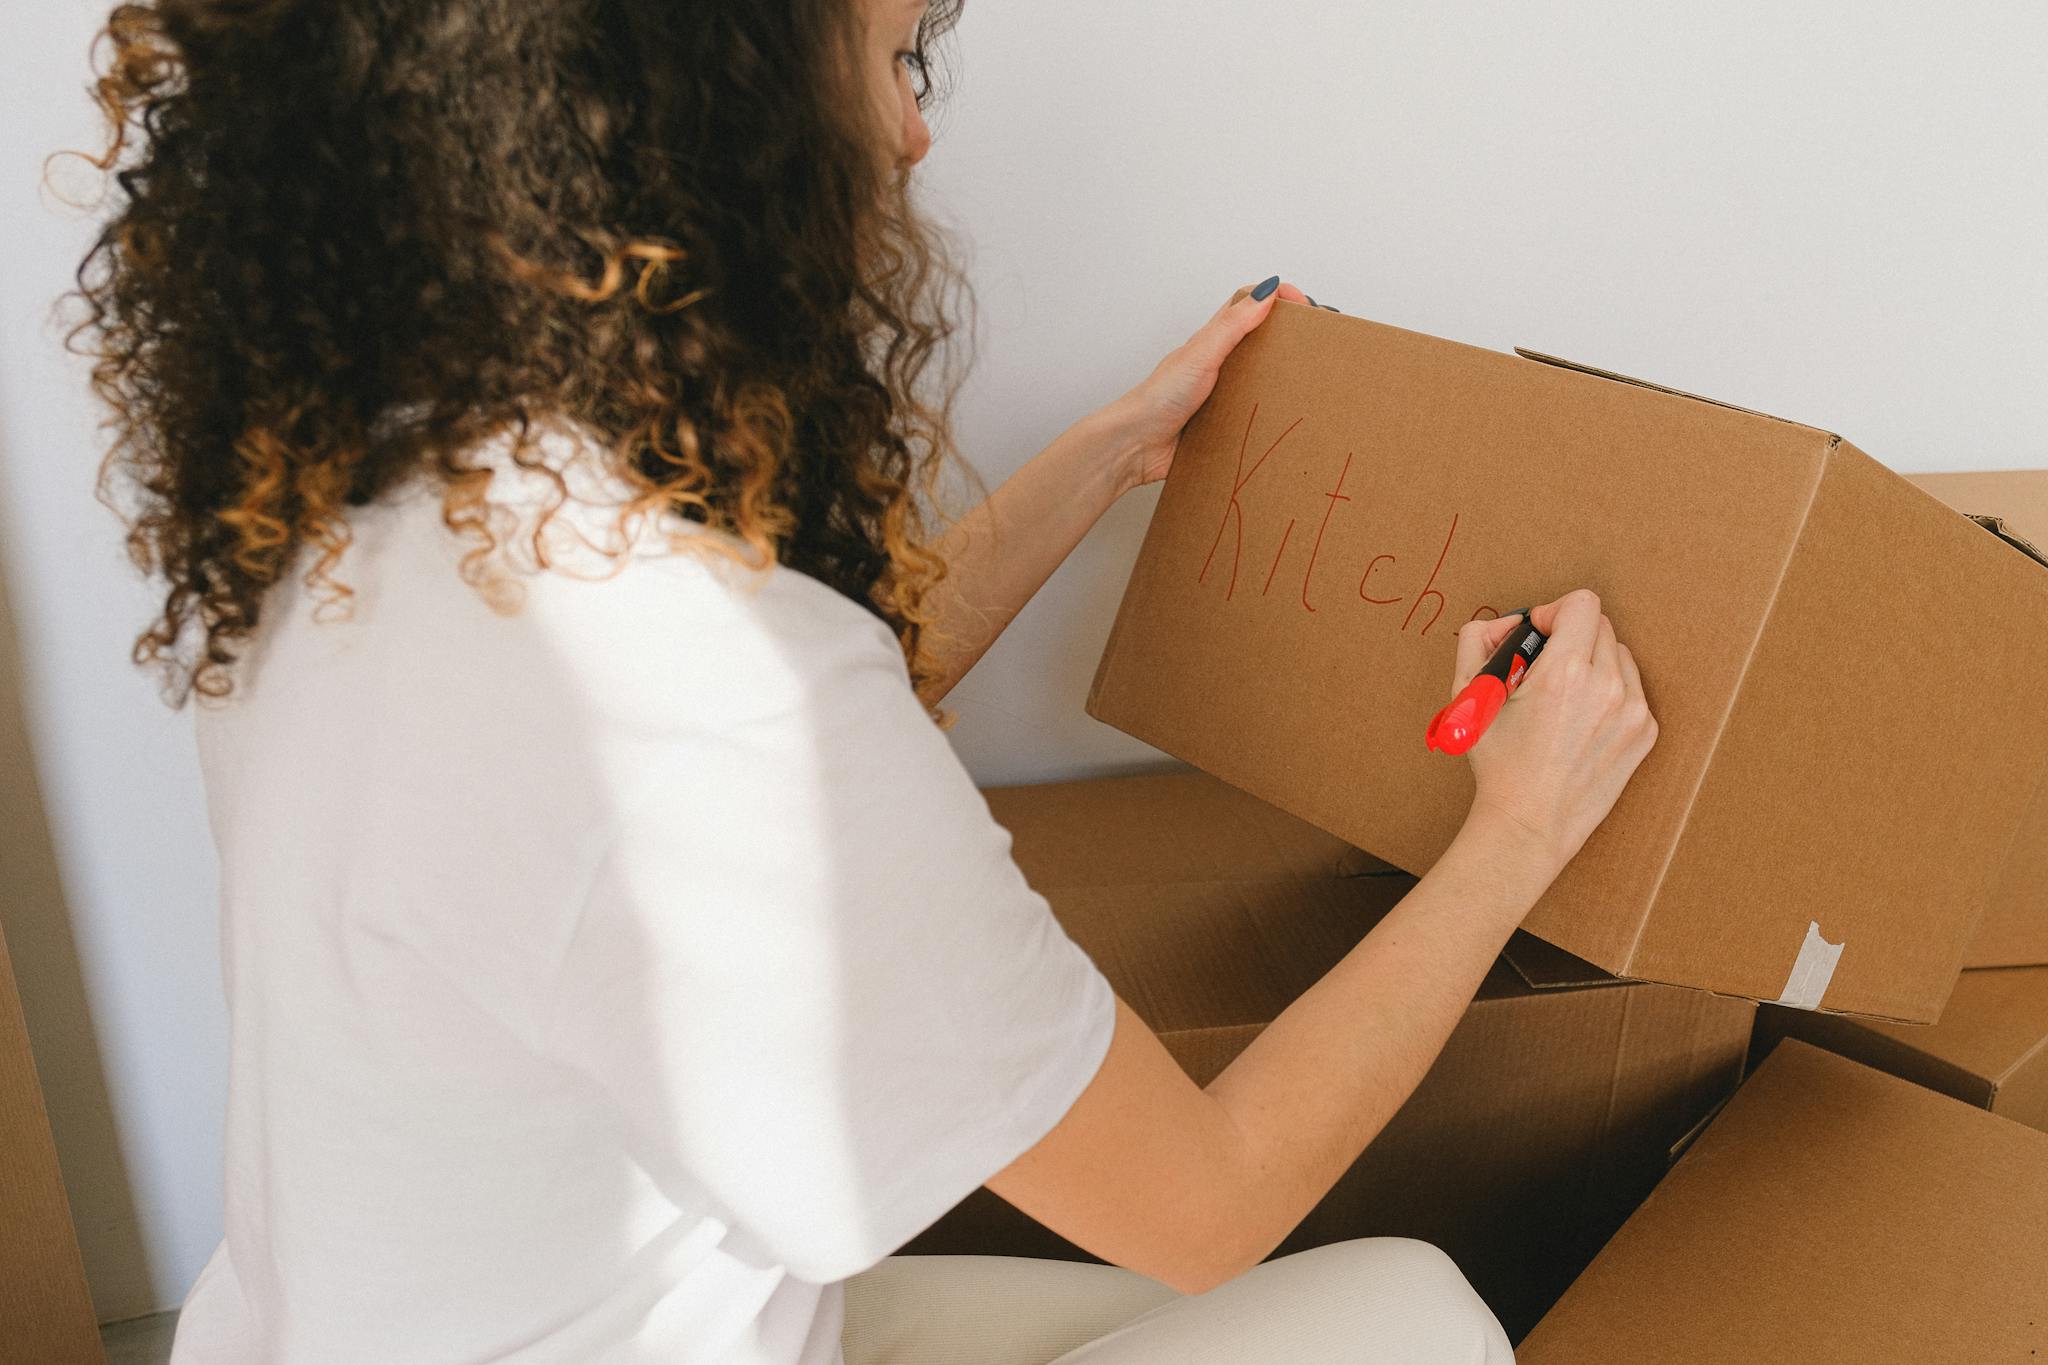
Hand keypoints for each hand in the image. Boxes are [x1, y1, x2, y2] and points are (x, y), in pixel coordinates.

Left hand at [1106, 276, 1330, 491]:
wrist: (1136, 445)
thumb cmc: (1158, 397)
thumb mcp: (1201, 354)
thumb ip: (1232, 325)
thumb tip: (1267, 291)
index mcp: (1212, 340)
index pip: (1249, 305)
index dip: (1277, 296)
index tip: (1306, 305)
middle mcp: (1217, 363)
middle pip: (1260, 339)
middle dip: (1288, 336)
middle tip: (1317, 342)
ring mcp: (1220, 393)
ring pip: (1259, 377)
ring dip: (1282, 376)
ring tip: (1310, 379)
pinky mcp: (1221, 423)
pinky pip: (1252, 413)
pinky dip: (1269, 413)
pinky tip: (1284, 419)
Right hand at [1453, 589, 1658, 878]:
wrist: (1530, 823)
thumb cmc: (1498, 765)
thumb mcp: (1469, 697)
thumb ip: (1476, 641)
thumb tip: (1504, 624)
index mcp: (1565, 672)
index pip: (1582, 604)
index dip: (1554, 612)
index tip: (1539, 635)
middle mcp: (1607, 686)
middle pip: (1601, 626)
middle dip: (1570, 638)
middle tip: (1543, 671)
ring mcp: (1633, 710)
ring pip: (1619, 655)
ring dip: (1592, 663)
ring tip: (1564, 698)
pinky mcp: (1645, 732)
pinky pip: (1631, 688)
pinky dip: (1609, 693)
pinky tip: (1581, 720)